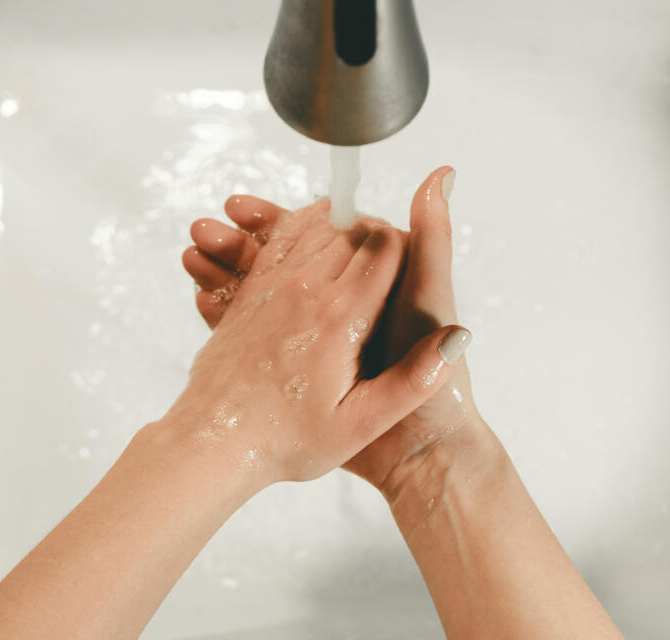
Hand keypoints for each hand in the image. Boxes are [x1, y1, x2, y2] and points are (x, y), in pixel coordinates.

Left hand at [170, 198, 470, 488]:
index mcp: (342, 317)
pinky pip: (280, 239)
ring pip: (316, 227)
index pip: (387, 246)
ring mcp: (273, 286)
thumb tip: (456, 339)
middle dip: (377, 236)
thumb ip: (413, 382)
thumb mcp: (360, 424)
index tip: (413, 265)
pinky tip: (314, 247)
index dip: (408, 246)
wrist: (213, 442)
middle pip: (353, 229)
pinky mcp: (251, 292)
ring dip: (341, 230)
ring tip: (358, 251)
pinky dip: (301, 231)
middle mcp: (306, 289)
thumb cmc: (287, 441)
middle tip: (389, 262)